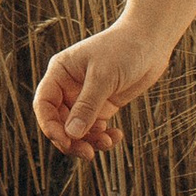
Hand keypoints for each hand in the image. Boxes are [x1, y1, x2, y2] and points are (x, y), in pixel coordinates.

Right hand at [32, 21, 166, 161]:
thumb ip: (87, 106)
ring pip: (77, 129)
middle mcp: (69, 86)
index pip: (44, 104)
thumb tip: (71, 135)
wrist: (151, 41)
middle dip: (71, 140)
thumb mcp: (104, 76)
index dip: (50, 126)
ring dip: (89, 141)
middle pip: (59, 122)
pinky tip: (117, 136)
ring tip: (108, 143)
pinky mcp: (103, 104)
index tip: (65, 142)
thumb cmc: (124, 49)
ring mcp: (86, 97)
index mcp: (60, 73)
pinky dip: (103, 136)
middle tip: (87, 154)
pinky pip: (95, 128)